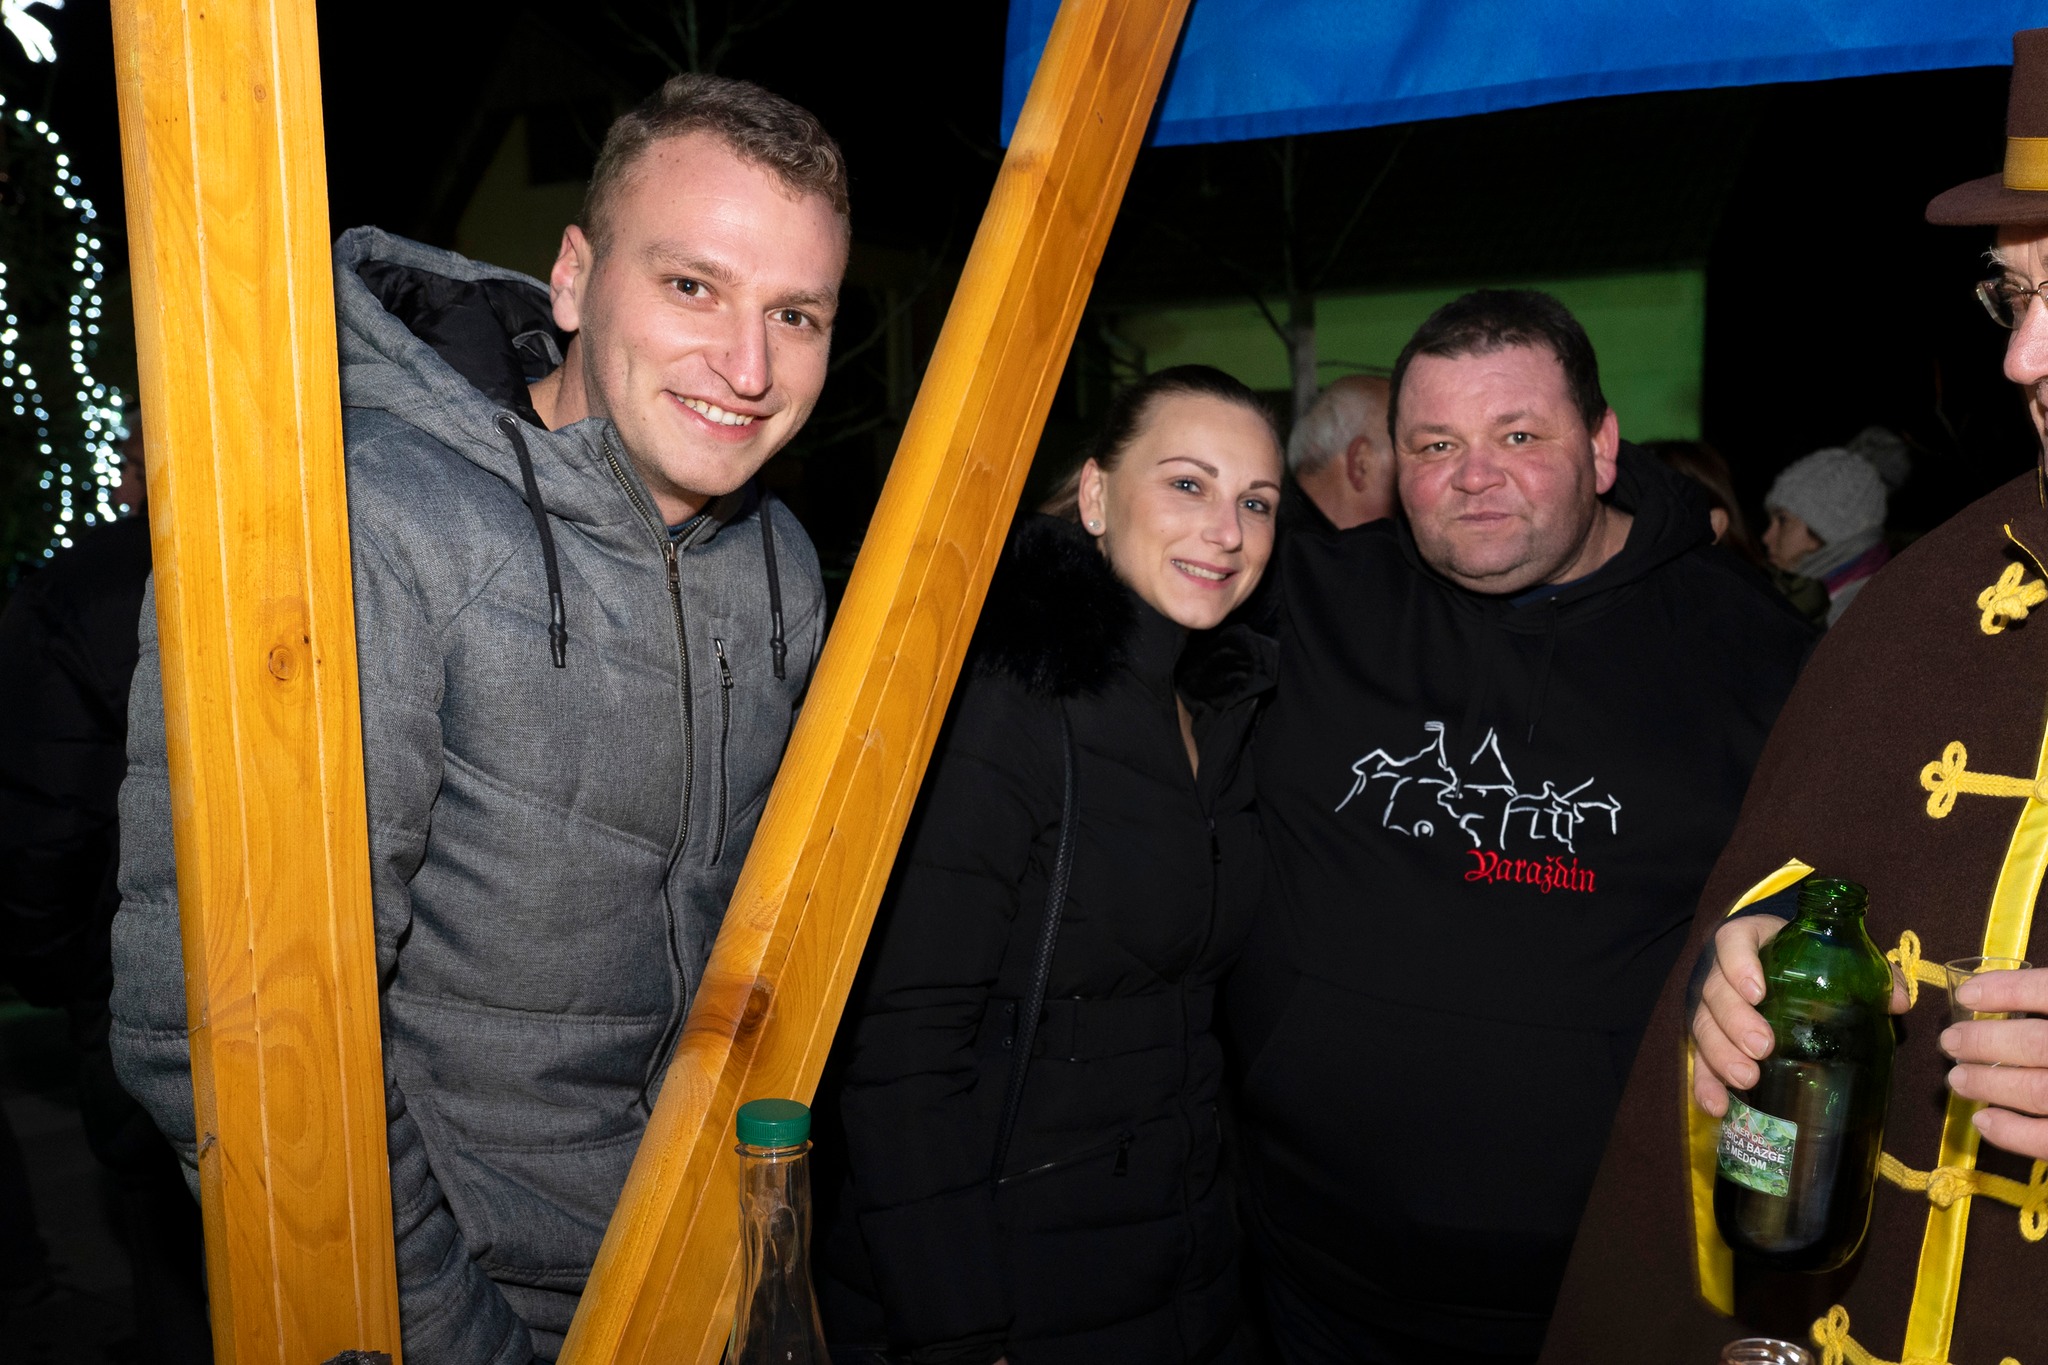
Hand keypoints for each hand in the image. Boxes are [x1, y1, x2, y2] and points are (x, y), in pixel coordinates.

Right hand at [1689, 914, 1910, 1116]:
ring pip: (1703, 1026)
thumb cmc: (1818, 965)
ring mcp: (1714, 1010)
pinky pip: (1700, 1061)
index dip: (1738, 964)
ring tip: (1746, 1078)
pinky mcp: (1713, 1042)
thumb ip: (1872, 974)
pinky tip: (1718, 1106)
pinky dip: (1706, 1085)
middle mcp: (1724, 974)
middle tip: (1763, 1046)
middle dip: (1735, 1022)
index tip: (1758, 990)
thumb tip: (1895, 1002)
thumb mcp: (1844, 960)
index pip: (1733, 941)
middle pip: (1715, 991)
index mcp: (1753, 942)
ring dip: (1720, 1053)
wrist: (1799, 977)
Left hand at [1942, 967, 2047, 1159]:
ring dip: (1989, 1085)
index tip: (1968, 994)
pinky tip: (1985, 1121)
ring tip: (1958, 1079)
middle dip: (1985, 1043)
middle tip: (1951, 1042)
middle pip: (2037, 1044)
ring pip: (2037, 1091)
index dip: (2006, 990)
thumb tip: (2010, 994)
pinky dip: (2012, 1133)